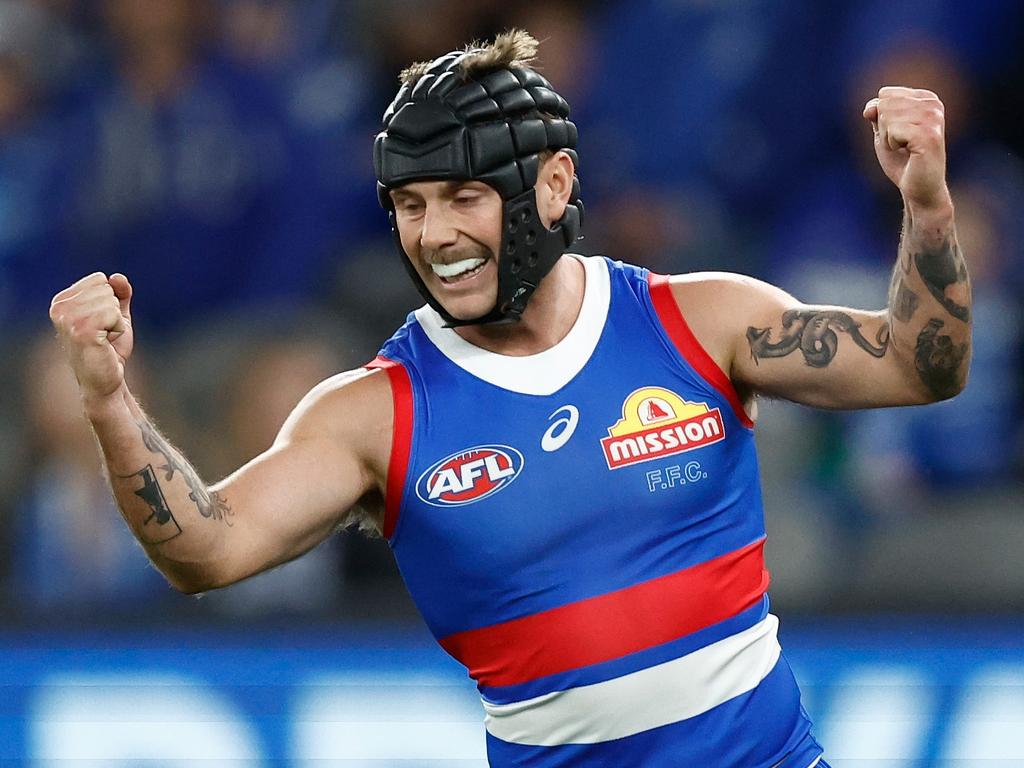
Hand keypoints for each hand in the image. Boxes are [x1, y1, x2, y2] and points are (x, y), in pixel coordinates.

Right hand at [50, 272, 134, 406]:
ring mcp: (68, 318)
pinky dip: (119, 328)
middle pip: (106, 287)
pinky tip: (107, 343)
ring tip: (105, 339)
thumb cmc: (109, 349)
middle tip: (105, 333)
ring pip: (111, 300)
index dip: (110, 301)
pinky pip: (114, 314)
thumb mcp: (117, 315)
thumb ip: (119, 293)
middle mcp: (60, 307)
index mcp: (62, 301)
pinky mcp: (81, 330)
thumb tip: (117, 277)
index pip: (99, 279)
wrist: (105, 380)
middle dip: (114, 311)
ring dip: (117, 321)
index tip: (102, 322)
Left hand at [863, 87, 950, 211]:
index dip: (882, 118)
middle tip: (900, 144)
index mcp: (926, 98)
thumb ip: (876, 114)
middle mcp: (933, 104)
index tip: (898, 133)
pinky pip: (893, 130)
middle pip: (885, 104)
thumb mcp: (884, 132)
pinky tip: (908, 153)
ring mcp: (933, 118)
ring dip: (888, 138)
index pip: (885, 94)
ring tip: (904, 149)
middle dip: (884, 128)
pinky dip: (891, 145)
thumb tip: (869, 108)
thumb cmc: (902, 160)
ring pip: (887, 116)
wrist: (918, 187)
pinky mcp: (929, 135)